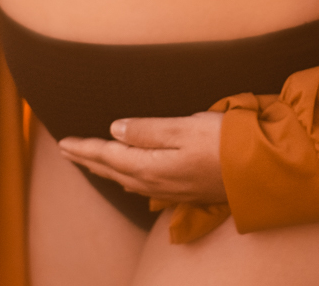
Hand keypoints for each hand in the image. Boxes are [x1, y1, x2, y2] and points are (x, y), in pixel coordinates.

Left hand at [59, 113, 225, 204]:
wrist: (255, 171)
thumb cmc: (221, 142)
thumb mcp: (182, 128)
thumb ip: (146, 130)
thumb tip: (115, 130)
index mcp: (149, 165)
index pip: (107, 154)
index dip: (84, 148)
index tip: (63, 142)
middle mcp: (153, 181)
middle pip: (111, 169)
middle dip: (87, 159)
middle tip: (66, 151)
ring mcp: (167, 188)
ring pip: (123, 178)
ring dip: (103, 168)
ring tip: (89, 160)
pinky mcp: (179, 189)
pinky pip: (139, 184)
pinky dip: (124, 176)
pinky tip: (125, 175)